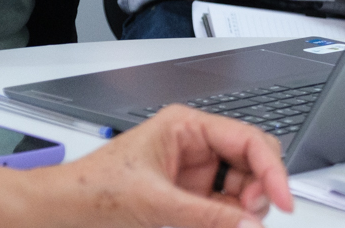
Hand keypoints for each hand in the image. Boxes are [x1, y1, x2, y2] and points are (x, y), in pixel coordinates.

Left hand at [48, 105, 292, 227]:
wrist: (61, 212)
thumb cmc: (94, 189)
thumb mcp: (156, 204)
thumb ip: (208, 217)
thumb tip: (251, 226)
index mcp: (187, 126)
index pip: (246, 140)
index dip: (271, 169)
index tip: (283, 201)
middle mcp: (194, 144)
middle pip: (250, 161)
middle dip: (259, 189)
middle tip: (253, 218)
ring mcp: (192, 171)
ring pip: (241, 187)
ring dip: (244, 208)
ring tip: (233, 225)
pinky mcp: (187, 196)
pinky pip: (223, 207)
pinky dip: (229, 220)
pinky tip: (224, 227)